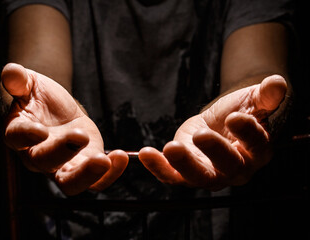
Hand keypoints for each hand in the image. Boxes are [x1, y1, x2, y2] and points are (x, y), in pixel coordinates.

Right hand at [2, 63, 127, 194]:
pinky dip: (109, 174)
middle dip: (63, 150)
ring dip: (87, 175)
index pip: (17, 137)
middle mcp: (36, 155)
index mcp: (18, 132)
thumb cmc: (40, 97)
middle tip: (81, 135)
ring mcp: (61, 165)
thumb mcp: (30, 84)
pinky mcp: (84, 166)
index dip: (27, 136)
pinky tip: (120, 157)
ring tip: (104, 160)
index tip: (41, 130)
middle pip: (45, 162)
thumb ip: (19, 80)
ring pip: (70, 183)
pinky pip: (95, 181)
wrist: (58, 109)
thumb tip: (11, 71)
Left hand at [139, 75, 286, 189]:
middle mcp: (237, 169)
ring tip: (170, 147)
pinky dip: (158, 167)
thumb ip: (266, 95)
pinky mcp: (186, 172)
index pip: (255, 145)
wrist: (221, 121)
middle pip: (228, 166)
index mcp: (258, 151)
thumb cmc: (241, 111)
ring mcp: (210, 174)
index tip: (235, 117)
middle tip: (202, 135)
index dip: (247, 133)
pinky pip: (172, 175)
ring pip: (198, 176)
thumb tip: (277, 82)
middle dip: (215, 151)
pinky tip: (146, 153)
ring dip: (183, 164)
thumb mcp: (253, 100)